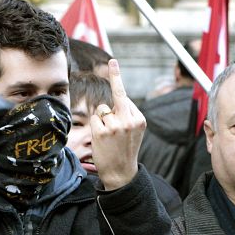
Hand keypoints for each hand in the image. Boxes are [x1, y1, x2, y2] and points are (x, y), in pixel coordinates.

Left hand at [90, 59, 145, 190]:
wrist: (121, 173)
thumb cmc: (125, 151)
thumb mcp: (133, 132)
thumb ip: (127, 115)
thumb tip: (110, 102)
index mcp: (139, 119)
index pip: (125, 97)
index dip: (117, 80)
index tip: (114, 62)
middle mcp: (129, 120)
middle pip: (117, 94)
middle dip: (115, 76)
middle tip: (113, 61)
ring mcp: (115, 125)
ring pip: (102, 109)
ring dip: (102, 119)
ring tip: (109, 137)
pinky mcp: (102, 131)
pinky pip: (95, 118)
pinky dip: (95, 126)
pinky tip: (102, 139)